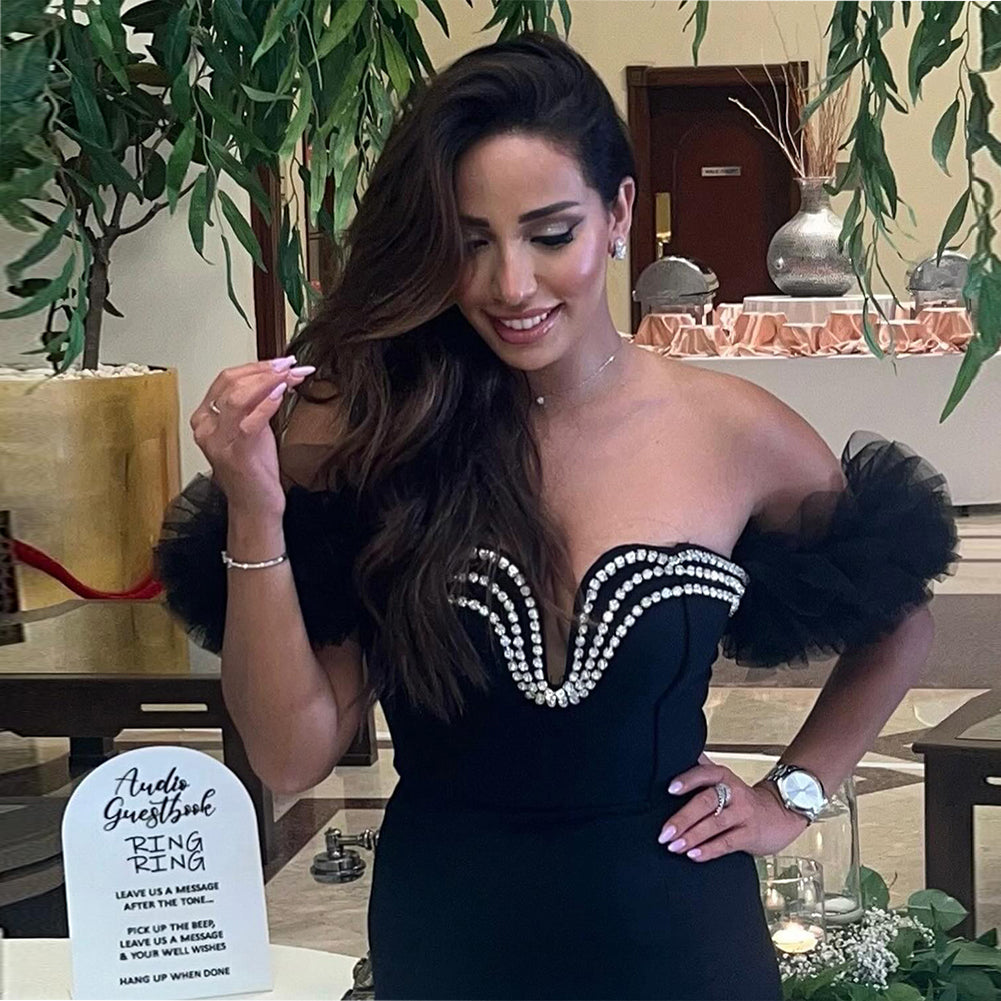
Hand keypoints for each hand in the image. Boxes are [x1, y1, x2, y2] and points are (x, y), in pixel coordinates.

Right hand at [190, 356, 314, 516]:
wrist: (254, 507)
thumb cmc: (254, 470)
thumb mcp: (252, 429)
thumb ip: (256, 404)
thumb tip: (279, 376)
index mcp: (205, 418)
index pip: (226, 379)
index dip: (255, 366)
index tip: (282, 361)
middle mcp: (206, 428)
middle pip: (231, 384)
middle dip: (264, 370)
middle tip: (291, 365)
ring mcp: (218, 442)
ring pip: (238, 398)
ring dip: (269, 382)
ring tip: (292, 375)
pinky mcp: (236, 455)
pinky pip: (250, 422)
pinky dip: (267, 404)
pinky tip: (283, 393)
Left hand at [657, 753, 808, 862]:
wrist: (781, 813)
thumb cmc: (743, 798)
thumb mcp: (725, 781)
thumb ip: (702, 770)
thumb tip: (675, 756)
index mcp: (724, 777)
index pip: (704, 773)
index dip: (687, 780)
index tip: (670, 789)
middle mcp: (734, 792)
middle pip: (706, 802)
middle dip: (683, 818)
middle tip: (665, 832)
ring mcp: (744, 814)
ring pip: (715, 824)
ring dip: (692, 836)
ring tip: (674, 846)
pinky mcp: (751, 834)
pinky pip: (728, 843)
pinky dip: (709, 850)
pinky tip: (694, 855)